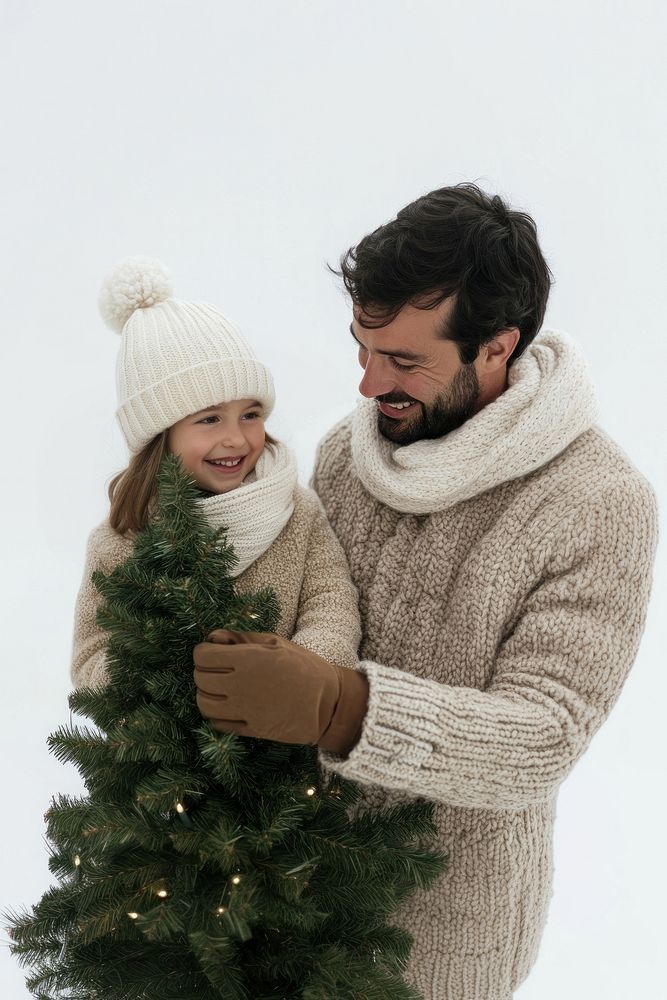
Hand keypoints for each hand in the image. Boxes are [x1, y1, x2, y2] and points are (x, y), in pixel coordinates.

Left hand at [193, 630, 368, 754]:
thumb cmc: (304, 666)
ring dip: (206, 694)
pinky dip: (216, 715)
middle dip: (204, 671)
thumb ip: (241, 638)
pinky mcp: (250, 730)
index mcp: (248, 659)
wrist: (329, 703)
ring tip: (220, 689)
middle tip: (218, 670)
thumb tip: (212, 638)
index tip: (212, 652)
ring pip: (203, 704)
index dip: (203, 652)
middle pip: (200, 678)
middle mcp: (241, 685)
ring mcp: (244, 710)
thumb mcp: (275, 642)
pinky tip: (229, 706)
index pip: (202, 656)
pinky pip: (217, 724)